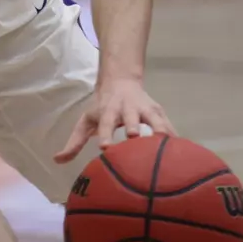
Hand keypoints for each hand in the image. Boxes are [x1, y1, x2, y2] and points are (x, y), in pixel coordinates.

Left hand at [55, 78, 173, 163]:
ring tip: (166, 145)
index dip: (105, 134)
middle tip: (135, 137)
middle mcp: (128, 109)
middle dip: (134, 127)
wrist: (121, 81)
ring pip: (155, 119)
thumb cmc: (102, 107)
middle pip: (132, 118)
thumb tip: (57, 160)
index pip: (105, 123)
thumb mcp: (86, 121)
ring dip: (160, 130)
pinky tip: (184, 153)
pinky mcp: (160, 113)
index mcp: (109, 112)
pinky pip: (169, 126)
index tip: (104, 147)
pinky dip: (175, 137)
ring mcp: (146, 110)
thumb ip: (75, 142)